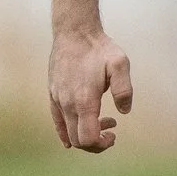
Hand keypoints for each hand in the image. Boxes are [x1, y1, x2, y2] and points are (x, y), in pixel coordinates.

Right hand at [48, 28, 134, 150]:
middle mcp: (67, 104)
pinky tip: (71, 138)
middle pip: (78, 141)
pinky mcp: (52, 94)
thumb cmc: (99, 48)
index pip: (88, 139)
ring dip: (85, 135)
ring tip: (102, 120)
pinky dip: (65, 134)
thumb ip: (124, 90)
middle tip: (111, 130)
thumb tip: (124, 111)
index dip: (102, 144)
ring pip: (68, 133)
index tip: (114, 134)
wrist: (74, 31)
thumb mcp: (120, 64)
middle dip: (95, 143)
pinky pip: (57, 122)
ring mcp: (57, 99)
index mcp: (84, 101)